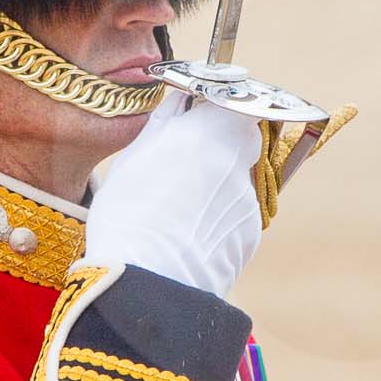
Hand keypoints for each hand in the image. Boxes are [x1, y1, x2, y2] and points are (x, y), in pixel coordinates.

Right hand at [82, 94, 265, 297]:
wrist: (149, 280)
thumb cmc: (130, 213)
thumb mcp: (136, 155)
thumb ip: (166, 121)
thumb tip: (182, 100)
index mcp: (213, 131)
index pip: (232, 102)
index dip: (216, 109)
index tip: (198, 117)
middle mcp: (241, 161)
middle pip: (240, 141)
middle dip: (218, 147)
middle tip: (184, 165)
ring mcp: (249, 199)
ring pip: (235, 181)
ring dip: (214, 187)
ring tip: (177, 211)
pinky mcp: (250, 234)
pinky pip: (234, 215)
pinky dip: (217, 220)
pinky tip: (188, 235)